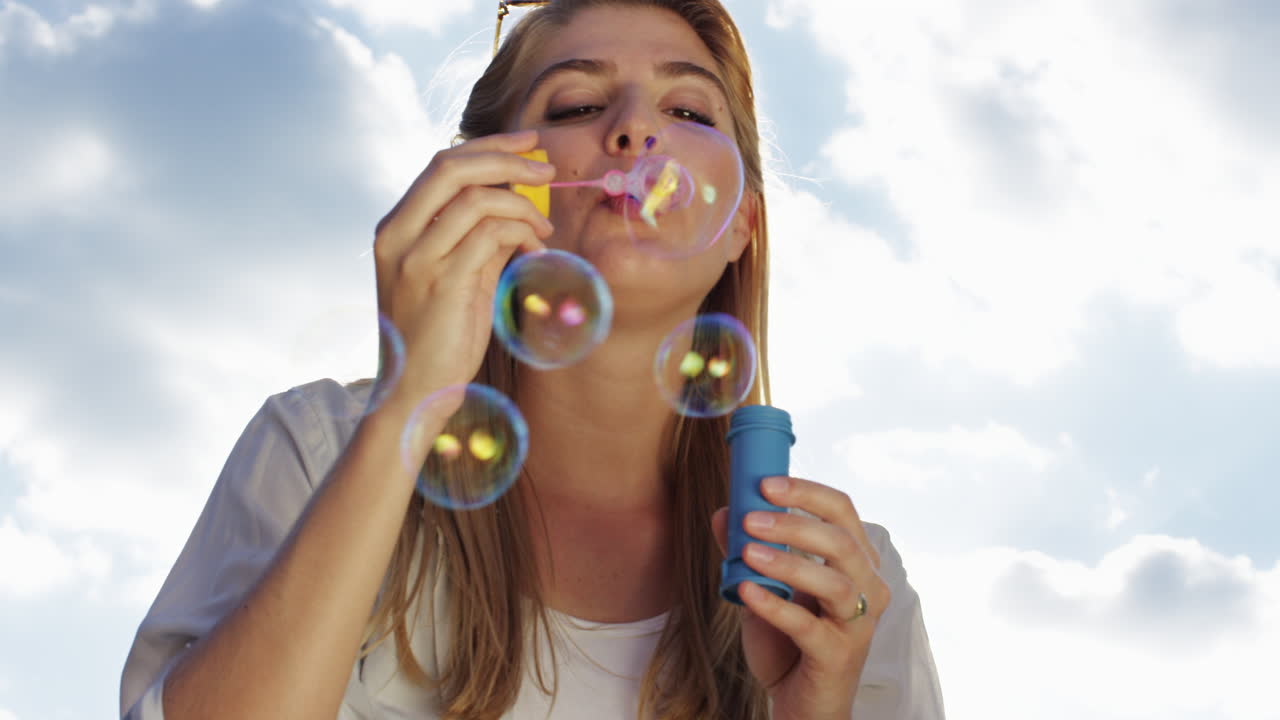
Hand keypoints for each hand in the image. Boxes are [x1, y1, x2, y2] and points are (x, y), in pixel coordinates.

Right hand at [371, 129, 554, 420]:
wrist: (414, 393)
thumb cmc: (437, 338)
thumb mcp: (455, 277)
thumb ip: (477, 239)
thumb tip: (518, 205)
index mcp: (394, 228)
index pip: (442, 165)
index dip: (489, 147)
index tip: (528, 144)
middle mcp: (397, 236)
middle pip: (453, 167)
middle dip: (507, 159)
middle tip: (547, 169)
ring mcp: (416, 259)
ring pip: (477, 199)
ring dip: (522, 206)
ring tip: (544, 230)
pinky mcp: (442, 283)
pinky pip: (490, 235)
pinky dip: (522, 234)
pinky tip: (536, 253)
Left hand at [712, 476, 889, 719]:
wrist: (800, 705)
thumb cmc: (788, 643)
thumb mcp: (762, 590)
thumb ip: (745, 551)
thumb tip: (724, 511)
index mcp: (855, 561)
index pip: (842, 510)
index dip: (806, 492)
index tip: (765, 483)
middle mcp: (868, 588)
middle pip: (841, 541)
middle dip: (794, 523)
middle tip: (751, 517)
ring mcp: (858, 624)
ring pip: (835, 582)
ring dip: (789, 562)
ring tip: (747, 552)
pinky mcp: (839, 656)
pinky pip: (809, 626)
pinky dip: (776, 607)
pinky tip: (747, 593)